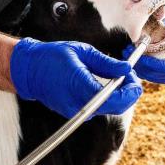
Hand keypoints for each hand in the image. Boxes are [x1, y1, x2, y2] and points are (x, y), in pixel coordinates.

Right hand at [10, 38, 142, 118]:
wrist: (28, 70)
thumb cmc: (52, 56)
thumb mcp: (81, 51)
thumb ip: (106, 62)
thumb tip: (126, 68)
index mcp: (79, 84)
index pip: (114, 98)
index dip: (130, 91)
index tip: (136, 79)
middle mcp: (77, 102)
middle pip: (115, 107)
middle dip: (128, 93)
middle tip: (130, 76)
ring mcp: (74, 111)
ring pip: (107, 109)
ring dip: (118, 96)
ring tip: (119, 77)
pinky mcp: (72, 113)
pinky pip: (97, 109)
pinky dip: (106, 98)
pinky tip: (106, 85)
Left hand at [124, 16, 164, 83]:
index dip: (154, 64)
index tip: (142, 56)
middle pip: (155, 74)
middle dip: (140, 64)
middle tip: (128, 51)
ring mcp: (163, 76)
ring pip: (147, 75)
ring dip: (135, 65)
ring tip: (126, 51)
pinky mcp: (154, 76)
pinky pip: (143, 74)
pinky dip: (135, 66)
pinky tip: (128, 56)